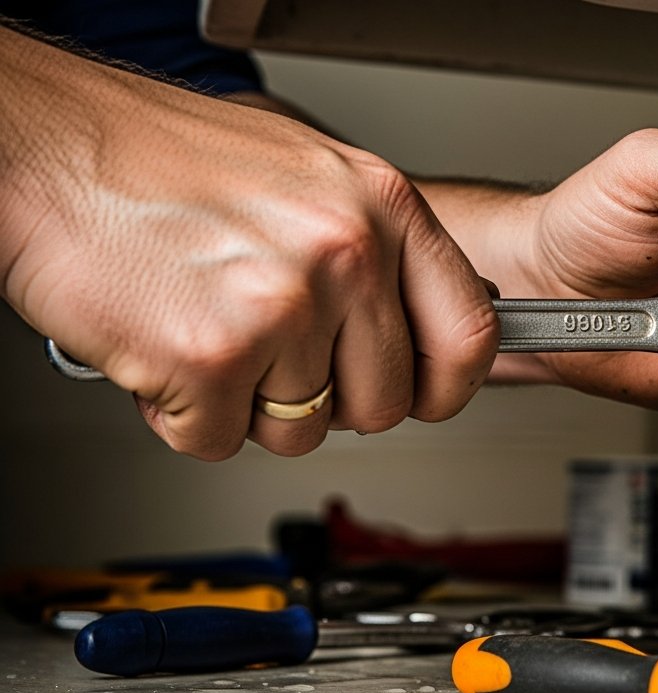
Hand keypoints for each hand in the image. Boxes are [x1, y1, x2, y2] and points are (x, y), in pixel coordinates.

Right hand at [1, 29, 498, 459]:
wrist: (46, 145)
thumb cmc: (159, 159)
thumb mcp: (307, 177)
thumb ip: (373, 249)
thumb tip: (415, 320)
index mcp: (381, 205)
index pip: (468, 334)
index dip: (444, 386)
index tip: (422, 396)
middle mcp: (346, 253)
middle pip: (382, 403)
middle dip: (323, 401)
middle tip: (270, 356)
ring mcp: (283, 307)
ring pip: (299, 431)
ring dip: (245, 403)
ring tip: (203, 327)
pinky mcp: (211, 357)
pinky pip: (220, 440)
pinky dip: (182, 413)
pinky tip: (162, 345)